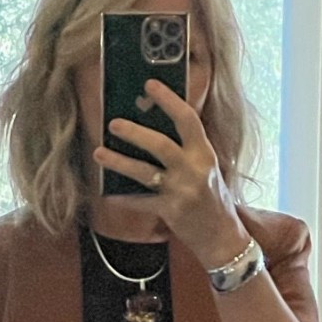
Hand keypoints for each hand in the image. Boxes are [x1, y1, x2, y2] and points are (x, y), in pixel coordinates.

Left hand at [93, 79, 248, 268]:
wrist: (222, 236)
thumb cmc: (212, 198)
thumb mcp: (207, 167)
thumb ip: (187, 148)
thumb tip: (153, 125)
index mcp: (204, 153)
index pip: (187, 120)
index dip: (168, 100)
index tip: (149, 84)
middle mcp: (194, 170)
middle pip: (161, 145)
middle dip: (135, 133)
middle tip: (113, 123)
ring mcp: (181, 192)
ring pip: (145, 173)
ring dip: (119, 162)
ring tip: (98, 152)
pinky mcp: (170, 212)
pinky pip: (141, 202)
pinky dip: (123, 198)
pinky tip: (106, 193)